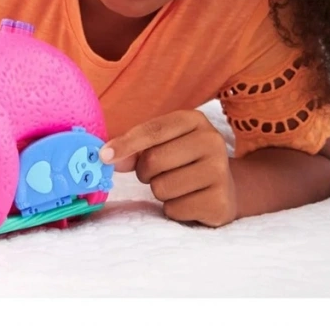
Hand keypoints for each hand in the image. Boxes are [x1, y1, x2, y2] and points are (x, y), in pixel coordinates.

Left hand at [100, 110, 237, 226]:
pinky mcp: (219, 202)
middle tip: (158, 174)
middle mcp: (212, 142)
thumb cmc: (184, 161)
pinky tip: (189, 200)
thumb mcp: (163, 145)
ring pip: (162, 187)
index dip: (126, 144)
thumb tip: (108, 157)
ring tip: (177, 186)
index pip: (154, 130)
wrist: (225, 187)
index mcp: (195, 121)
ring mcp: (220, 172)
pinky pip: (175, 209)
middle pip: (154, 160)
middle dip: (146, 172)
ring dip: (160, 192)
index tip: (104, 156)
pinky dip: (173, 209)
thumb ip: (135, 148)